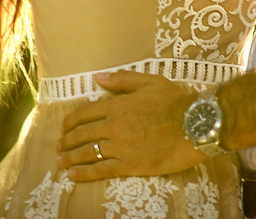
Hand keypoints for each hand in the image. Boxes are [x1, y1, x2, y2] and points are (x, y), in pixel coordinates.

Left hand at [57, 71, 206, 179]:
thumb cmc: (175, 102)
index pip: (83, 114)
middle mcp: (114, 126)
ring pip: (87, 154)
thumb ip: (122, 79)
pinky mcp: (130, 165)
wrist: (196, 126)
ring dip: (70, 159)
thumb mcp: (149, 82)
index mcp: (117, 105)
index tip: (64, 128)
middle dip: (66, 142)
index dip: (69, 122)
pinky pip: (100, 171)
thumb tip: (99, 78)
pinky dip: (84, 174)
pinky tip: (73, 176)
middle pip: (81, 135)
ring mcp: (121, 147)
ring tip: (61, 163)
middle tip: (59, 147)